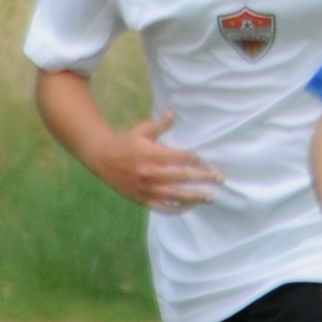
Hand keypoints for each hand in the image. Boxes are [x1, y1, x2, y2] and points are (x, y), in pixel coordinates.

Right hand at [96, 111, 219, 210]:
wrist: (101, 159)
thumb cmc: (125, 143)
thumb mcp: (141, 131)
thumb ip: (159, 124)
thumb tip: (173, 113)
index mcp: (152, 155)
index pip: (181, 158)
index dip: (196, 159)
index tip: (206, 160)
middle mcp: (151, 173)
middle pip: (183, 177)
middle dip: (204, 177)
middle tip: (220, 178)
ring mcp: (147, 189)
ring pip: (176, 195)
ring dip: (195, 197)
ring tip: (210, 197)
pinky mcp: (143, 200)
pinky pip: (164, 207)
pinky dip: (178, 208)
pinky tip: (189, 205)